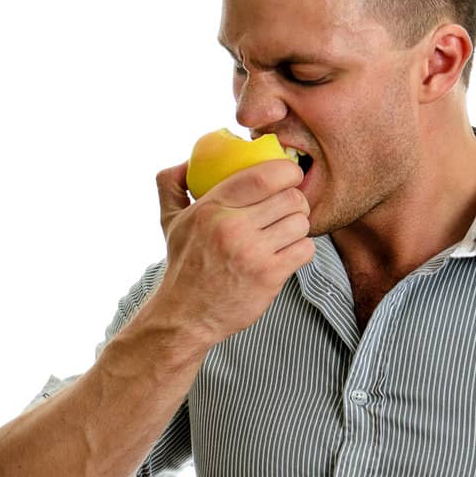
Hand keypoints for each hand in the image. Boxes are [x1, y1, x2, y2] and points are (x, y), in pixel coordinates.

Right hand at [149, 157, 313, 346]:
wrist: (186, 316)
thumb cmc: (183, 265)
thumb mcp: (170, 220)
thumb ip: (172, 184)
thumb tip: (188, 160)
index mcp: (212, 207)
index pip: (263, 176)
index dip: (287, 171)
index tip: (290, 175)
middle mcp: (232, 228)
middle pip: (290, 198)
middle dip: (297, 200)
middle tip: (289, 208)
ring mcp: (252, 253)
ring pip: (301, 223)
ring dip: (299, 226)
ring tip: (286, 232)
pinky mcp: (268, 276)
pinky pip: (305, 249)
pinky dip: (301, 249)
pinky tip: (288, 252)